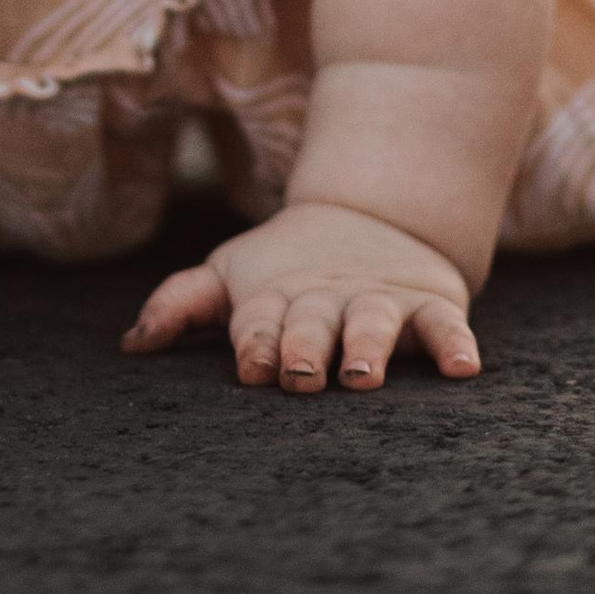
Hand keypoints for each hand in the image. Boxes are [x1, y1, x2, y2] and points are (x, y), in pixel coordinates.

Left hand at [121, 199, 479, 390]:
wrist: (373, 218)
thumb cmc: (285, 270)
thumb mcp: (231, 277)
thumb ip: (181, 304)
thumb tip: (130, 346)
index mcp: (274, 298)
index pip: (258, 322)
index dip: (255, 343)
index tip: (251, 367)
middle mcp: (325, 299)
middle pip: (312, 322)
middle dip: (304, 348)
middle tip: (300, 375)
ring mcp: (378, 301)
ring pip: (373, 321)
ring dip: (368, 345)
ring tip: (364, 374)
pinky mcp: (427, 304)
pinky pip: (445, 324)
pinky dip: (455, 343)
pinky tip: (464, 369)